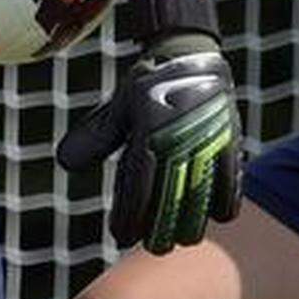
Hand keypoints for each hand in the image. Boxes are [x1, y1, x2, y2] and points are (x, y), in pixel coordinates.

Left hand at [57, 34, 242, 254]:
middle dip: (162, 231)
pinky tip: (218, 215)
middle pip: (170, 202)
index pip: (137, 189)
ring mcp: (207, 141)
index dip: (129, 218)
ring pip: (202, 198)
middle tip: (156, 246)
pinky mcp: (229, 139)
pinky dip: (226, 201)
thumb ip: (95, 138)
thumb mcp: (116, 109)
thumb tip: (66, 166)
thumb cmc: (147, 84)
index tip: (122, 237)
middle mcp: (177, 140)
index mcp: (147, 134)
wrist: (188, 52)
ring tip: (185, 237)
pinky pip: (232, 180)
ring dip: (193, 223)